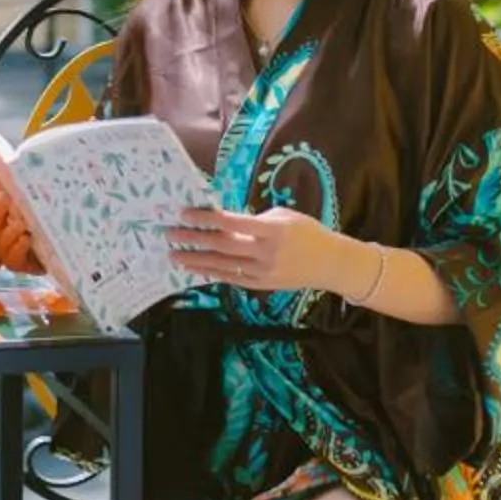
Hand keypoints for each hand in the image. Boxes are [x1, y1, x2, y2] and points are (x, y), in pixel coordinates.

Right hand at [0, 148, 43, 275]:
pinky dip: (18, 247)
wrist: (65, 256)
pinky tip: (26, 239)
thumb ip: (38, 187)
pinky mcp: (18, 264)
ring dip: (9, 229)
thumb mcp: (46, 202)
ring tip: (21, 222)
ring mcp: (7, 248)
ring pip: (1, 237)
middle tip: (7, 197)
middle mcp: (1, 229)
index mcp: (4, 212)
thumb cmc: (52, 223)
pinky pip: (12, 258)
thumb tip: (39, 159)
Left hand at [166, 204, 338, 295]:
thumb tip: (225, 220)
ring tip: (175, 255)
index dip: (205, 219)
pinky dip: (212, 273)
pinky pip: (231, 278)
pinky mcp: (261, 285)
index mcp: (271, 230)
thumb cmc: (307, 232)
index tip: (185, 214)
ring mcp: (262, 272)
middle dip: (193, 240)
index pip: (231, 223)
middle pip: (221, 246)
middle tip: (170, 235)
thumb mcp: (284, 216)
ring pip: (222, 266)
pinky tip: (196, 268)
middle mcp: (264, 253)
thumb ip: (255, 219)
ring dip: (196, 260)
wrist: (330, 263)